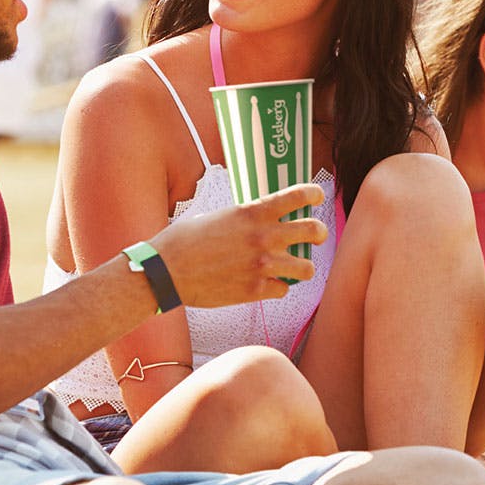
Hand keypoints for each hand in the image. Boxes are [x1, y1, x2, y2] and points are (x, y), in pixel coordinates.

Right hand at [148, 184, 326, 308]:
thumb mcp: (218, 217)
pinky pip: (284, 290)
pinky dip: (277, 287)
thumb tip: (258, 219)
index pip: (298, 196)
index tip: (316, 196)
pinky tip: (267, 283)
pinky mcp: (255, 290)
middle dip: (319, 233)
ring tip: (295, 267)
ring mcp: (262, 266)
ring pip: (307, 268)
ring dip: (302, 266)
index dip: (313, 194)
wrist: (165, 271)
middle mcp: (263, 237)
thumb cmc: (184, 240)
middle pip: (313, 231)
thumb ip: (244, 218)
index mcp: (252, 212)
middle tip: (315, 235)